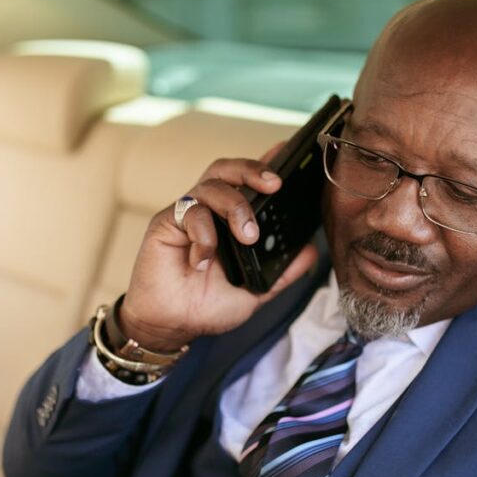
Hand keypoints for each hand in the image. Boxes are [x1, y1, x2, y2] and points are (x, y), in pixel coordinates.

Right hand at [119, 143, 319, 351]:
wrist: (170, 326)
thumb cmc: (205, 306)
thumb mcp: (254, 291)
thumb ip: (282, 272)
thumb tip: (311, 252)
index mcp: (226, 220)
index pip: (246, 183)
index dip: (263, 163)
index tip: (286, 151)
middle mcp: (207, 210)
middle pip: (226, 170)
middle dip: (252, 169)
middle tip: (274, 185)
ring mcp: (186, 214)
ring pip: (212, 185)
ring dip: (236, 206)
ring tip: (248, 236)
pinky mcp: (165, 223)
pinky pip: (190, 212)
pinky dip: (205, 236)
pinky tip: (204, 261)